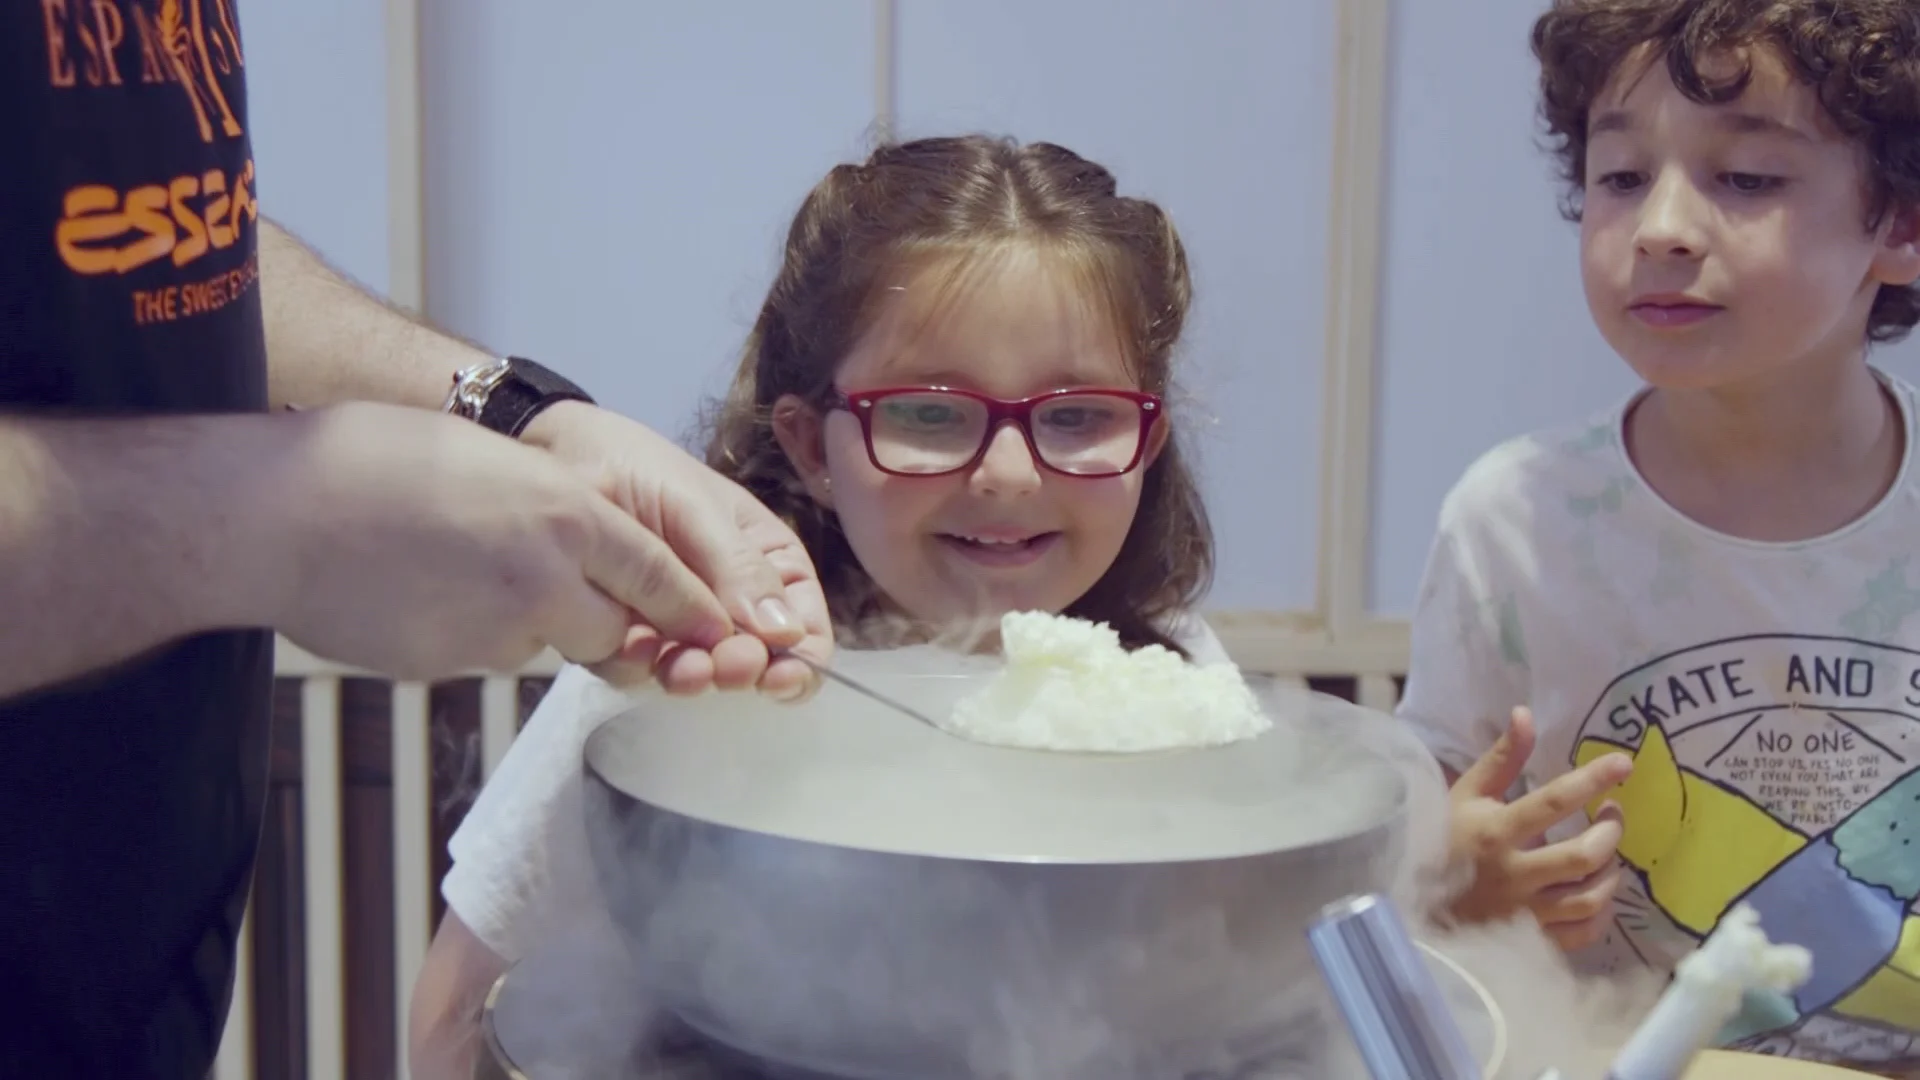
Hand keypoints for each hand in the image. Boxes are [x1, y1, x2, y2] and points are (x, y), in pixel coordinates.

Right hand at [267, 403, 735, 678]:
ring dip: (523, 620)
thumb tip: (583, 534)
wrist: (270, 512)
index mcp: (567, 514)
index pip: (661, 576)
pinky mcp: (448, 665)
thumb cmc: (370, 460)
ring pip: (541, 642)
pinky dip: (464, 630)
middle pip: (613, 631)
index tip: (718, 630)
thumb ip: (552, 503)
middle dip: (603, 623)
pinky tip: (415, 589)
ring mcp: (494, 631)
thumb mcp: (490, 461)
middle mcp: (545, 579)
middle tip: (563, 593)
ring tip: (453, 566)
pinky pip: (479, 654)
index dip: (692, 608)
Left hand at [521, 402, 831, 698]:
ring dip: (696, 678)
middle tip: (726, 667)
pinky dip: (642, 670)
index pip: (803, 625)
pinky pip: (642, 670)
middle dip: (743, 670)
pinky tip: (636, 653)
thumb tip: (787, 635)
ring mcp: (678, 623)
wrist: (560, 459)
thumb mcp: (699, 509)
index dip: (802, 659)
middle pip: (756, 659)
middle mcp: (730, 602)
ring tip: (683, 669)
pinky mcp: (628, 638)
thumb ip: (741, 568)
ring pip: (701, 674)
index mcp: (767, 566)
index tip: (780, 676)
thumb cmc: (643, 471)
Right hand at [1447, 706, 1632, 951]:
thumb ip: (1501, 758)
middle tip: (1612, 814)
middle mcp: (1515, 873)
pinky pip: (1583, 931)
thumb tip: (1525, 714)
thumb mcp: (1467, 794)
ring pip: (1590, 897)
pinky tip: (1597, 892)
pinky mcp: (1532, 939)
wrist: (1417, 903)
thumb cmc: (1445, 841)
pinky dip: (1601, 912)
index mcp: (1496, 831)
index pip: (1554, 802)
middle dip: (1610, 831)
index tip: (1623, 764)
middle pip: (1584, 855)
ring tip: (1607, 853)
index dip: (1593, 779)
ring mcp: (1525, 912)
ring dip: (1610, 873)